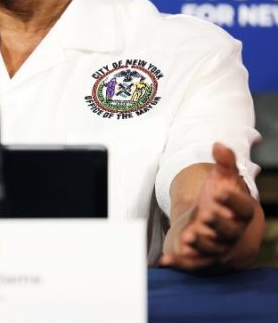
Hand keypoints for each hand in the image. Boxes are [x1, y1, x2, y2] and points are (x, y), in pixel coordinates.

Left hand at [160, 143, 260, 272]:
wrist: (214, 223)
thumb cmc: (219, 200)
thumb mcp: (222, 180)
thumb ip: (224, 163)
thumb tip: (218, 144)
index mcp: (241, 213)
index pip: (243, 209)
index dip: (233, 201)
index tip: (219, 191)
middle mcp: (232, 232)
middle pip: (230, 231)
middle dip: (218, 224)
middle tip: (205, 214)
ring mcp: (217, 247)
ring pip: (212, 249)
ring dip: (200, 245)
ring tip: (187, 237)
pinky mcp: (200, 258)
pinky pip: (193, 264)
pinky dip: (180, 262)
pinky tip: (165, 260)